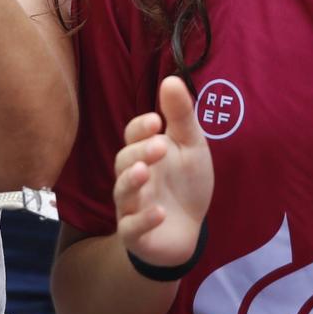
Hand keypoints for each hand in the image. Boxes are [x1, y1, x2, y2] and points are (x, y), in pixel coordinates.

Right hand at [113, 76, 214, 270]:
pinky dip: (143, 220)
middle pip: (124, 161)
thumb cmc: (185, 183)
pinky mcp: (135, 234)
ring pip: (122, 192)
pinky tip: (160, 213)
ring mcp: (131, 206)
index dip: (140, 128)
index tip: (156, 120)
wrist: (189, 229)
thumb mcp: (191, 146)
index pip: (132, 135)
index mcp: (144, 152)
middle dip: (140, 152)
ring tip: (145, 172)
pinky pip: (131, 228)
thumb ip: (180, 116)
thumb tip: (171, 79)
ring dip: (131, 181)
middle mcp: (132, 177)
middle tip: (159, 146)